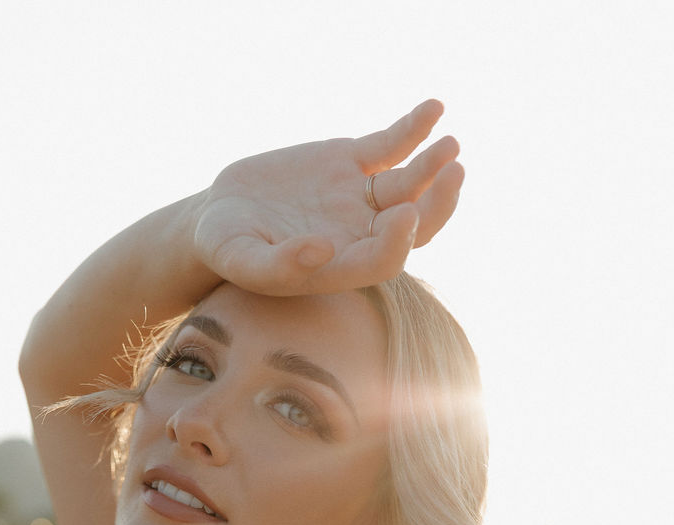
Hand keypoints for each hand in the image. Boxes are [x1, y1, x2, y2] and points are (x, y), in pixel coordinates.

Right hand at [192, 101, 463, 296]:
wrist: (219, 216)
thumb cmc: (227, 248)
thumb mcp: (241, 260)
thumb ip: (279, 264)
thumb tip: (323, 250)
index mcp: (341, 267)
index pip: (384, 259)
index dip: (399, 240)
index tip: (404, 214)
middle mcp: (359, 234)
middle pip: (414, 224)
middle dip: (438, 202)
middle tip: (454, 172)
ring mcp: (359, 198)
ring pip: (409, 183)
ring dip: (433, 164)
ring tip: (451, 145)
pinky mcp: (351, 162)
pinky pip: (391, 145)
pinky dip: (413, 128)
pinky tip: (434, 109)